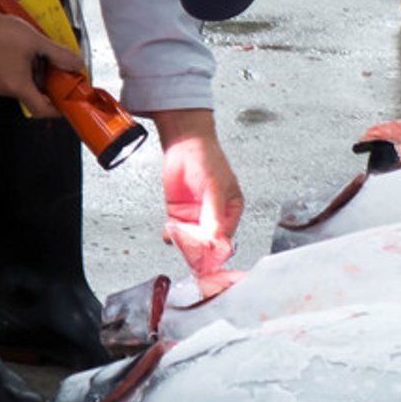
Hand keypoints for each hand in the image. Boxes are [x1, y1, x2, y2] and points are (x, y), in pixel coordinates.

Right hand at [0, 0, 84, 118]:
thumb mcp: (38, 42)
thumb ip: (60, 55)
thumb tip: (76, 64)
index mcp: (17, 86)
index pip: (41, 110)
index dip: (57, 111)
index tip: (67, 105)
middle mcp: (4, 88)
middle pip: (33, 96)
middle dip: (48, 86)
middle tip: (60, 73)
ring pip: (22, 86)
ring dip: (36, 75)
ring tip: (43, 57)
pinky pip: (12, 77)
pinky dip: (24, 70)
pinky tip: (28, 52)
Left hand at [154, 109, 243, 287]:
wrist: (184, 144)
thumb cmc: (207, 159)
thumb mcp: (216, 188)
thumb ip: (215, 215)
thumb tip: (217, 239)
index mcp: (231, 210)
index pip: (225, 237)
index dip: (216, 249)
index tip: (207, 257)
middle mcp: (213, 216)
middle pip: (207, 242)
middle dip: (199, 250)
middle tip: (191, 256)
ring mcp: (195, 215)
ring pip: (191, 239)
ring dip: (185, 244)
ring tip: (180, 242)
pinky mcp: (179, 213)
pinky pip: (176, 231)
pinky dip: (172, 236)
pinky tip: (170, 235)